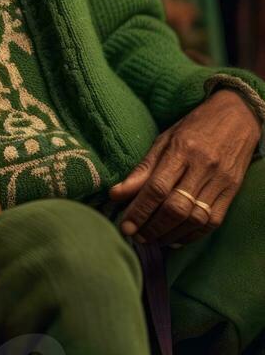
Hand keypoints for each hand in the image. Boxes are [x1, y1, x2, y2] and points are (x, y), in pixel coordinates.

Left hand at [109, 89, 261, 246]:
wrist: (238, 116)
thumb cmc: (195, 125)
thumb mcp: (165, 138)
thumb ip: (143, 168)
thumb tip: (116, 193)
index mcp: (182, 149)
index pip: (157, 187)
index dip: (139, 210)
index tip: (125, 225)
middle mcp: (203, 166)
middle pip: (176, 208)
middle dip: (152, 227)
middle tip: (135, 235)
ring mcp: (221, 180)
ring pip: (194, 219)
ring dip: (170, 234)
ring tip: (151, 238)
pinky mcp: (233, 191)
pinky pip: (212, 222)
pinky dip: (192, 234)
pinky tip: (175, 238)